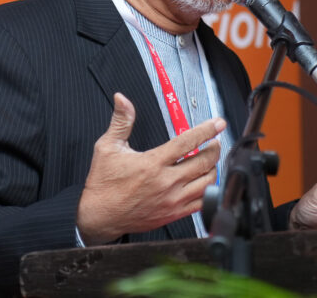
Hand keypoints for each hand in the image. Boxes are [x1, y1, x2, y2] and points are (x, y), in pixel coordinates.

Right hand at [76, 92, 225, 244]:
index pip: (187, 142)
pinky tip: (206, 182)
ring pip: (207, 183)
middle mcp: (165, 182)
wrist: (99, 217)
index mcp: (152, 163)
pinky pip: (201, 203)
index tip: (217, 123)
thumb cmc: (103, 184)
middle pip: (203, 162)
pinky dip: (209, 190)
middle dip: (214, 148)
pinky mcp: (173, 214)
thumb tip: (122, 99)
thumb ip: (121, 121)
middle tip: (215, 141)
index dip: (206, 130)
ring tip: (210, 160)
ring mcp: (172, 200)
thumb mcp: (107, 147)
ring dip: (213, 168)